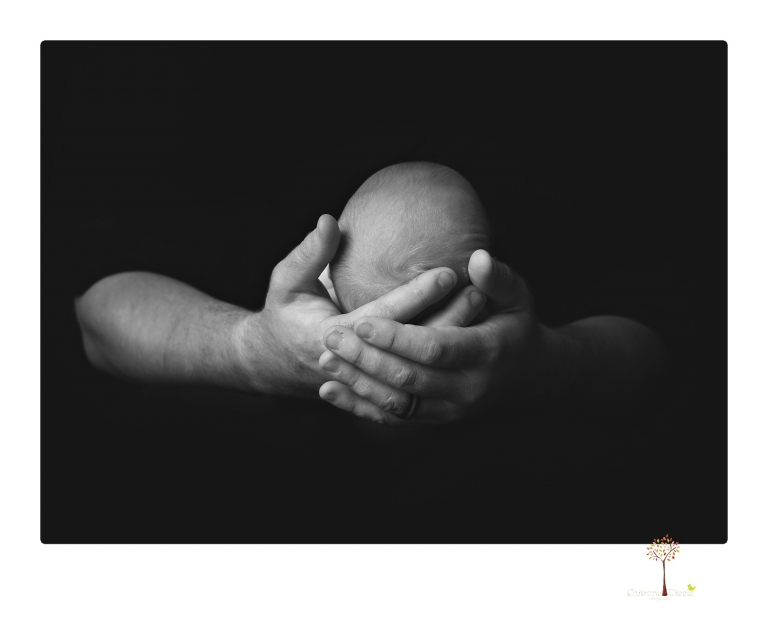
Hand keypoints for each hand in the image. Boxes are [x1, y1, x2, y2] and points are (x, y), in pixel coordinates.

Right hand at [233, 215, 465, 399]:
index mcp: (330, 337)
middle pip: (411, 345)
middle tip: (481, 292)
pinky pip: (417, 378)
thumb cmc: (283, 314)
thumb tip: (329, 220)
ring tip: (483, 308)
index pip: (384, 315)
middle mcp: (354, 363)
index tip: (449, 271)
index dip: (416, 295)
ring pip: (420, 364)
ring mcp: (367, 380)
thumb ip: (309, 253)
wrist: (274, 364)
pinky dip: (442, 361)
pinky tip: (469, 337)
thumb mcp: (286, 282)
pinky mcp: (376, 387)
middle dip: (447, 318)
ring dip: (451, 338)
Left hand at [317, 250, 550, 424]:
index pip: (434, 348)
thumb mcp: (519, 297)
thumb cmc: (519, 326)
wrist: (532, 378)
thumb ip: (496, 278)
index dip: (396, 338)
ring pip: (398, 403)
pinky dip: (361, 407)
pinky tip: (331, 391)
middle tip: (330, 337)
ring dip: (358, 384)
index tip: (360, 321)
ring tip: (325, 361)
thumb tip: (478, 257)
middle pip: (409, 378)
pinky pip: (395, 418)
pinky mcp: (437, 419)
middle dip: (366, 359)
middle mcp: (468, 388)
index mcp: (486, 353)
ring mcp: (452, 409)